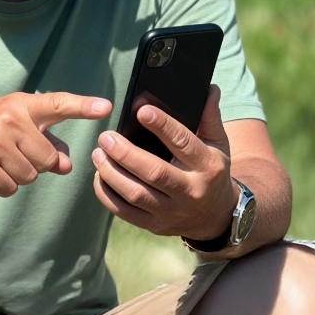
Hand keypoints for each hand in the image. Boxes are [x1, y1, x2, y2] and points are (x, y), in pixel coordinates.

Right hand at [0, 92, 111, 196]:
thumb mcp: (12, 124)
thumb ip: (44, 141)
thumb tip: (66, 165)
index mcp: (20, 105)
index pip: (57, 104)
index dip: (82, 107)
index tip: (105, 108)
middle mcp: (9, 120)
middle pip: (48, 159)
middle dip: (34, 163)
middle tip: (10, 152)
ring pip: (30, 176)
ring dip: (16, 175)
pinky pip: (10, 188)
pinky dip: (1, 186)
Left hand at [91, 85, 237, 237]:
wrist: (217, 217)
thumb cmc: (211, 171)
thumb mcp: (217, 145)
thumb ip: (209, 117)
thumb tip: (209, 88)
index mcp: (207, 166)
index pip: (184, 144)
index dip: (163, 127)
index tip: (142, 111)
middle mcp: (190, 191)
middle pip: (154, 173)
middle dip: (126, 153)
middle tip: (105, 136)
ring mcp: (172, 212)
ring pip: (136, 194)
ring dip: (111, 173)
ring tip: (97, 153)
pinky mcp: (155, 226)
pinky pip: (125, 212)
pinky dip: (107, 194)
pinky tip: (99, 175)